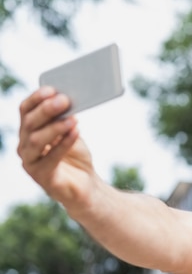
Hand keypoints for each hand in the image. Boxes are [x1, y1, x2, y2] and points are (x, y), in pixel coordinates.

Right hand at [18, 87, 95, 206]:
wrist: (85, 184)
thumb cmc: (75, 156)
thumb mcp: (70, 132)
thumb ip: (66, 117)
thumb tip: (69, 99)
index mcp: (28, 130)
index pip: (25, 110)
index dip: (36, 98)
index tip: (51, 89)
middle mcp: (24, 145)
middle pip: (30, 123)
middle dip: (47, 110)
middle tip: (64, 100)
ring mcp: (30, 162)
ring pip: (36, 140)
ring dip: (55, 127)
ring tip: (73, 119)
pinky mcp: (41, 177)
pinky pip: (51, 158)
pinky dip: (64, 144)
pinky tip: (76, 132)